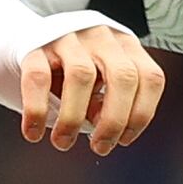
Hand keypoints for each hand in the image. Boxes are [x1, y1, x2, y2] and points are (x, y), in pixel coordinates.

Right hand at [16, 23, 163, 154]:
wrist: (32, 40)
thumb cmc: (73, 69)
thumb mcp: (100, 83)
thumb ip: (108, 103)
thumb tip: (104, 129)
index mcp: (126, 46)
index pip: (150, 78)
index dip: (141, 114)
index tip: (124, 140)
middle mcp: (101, 37)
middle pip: (123, 76)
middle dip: (114, 120)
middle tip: (100, 146)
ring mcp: (68, 37)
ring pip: (81, 75)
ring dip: (73, 118)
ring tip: (63, 141)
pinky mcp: (35, 45)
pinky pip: (38, 77)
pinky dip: (37, 109)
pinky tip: (33, 130)